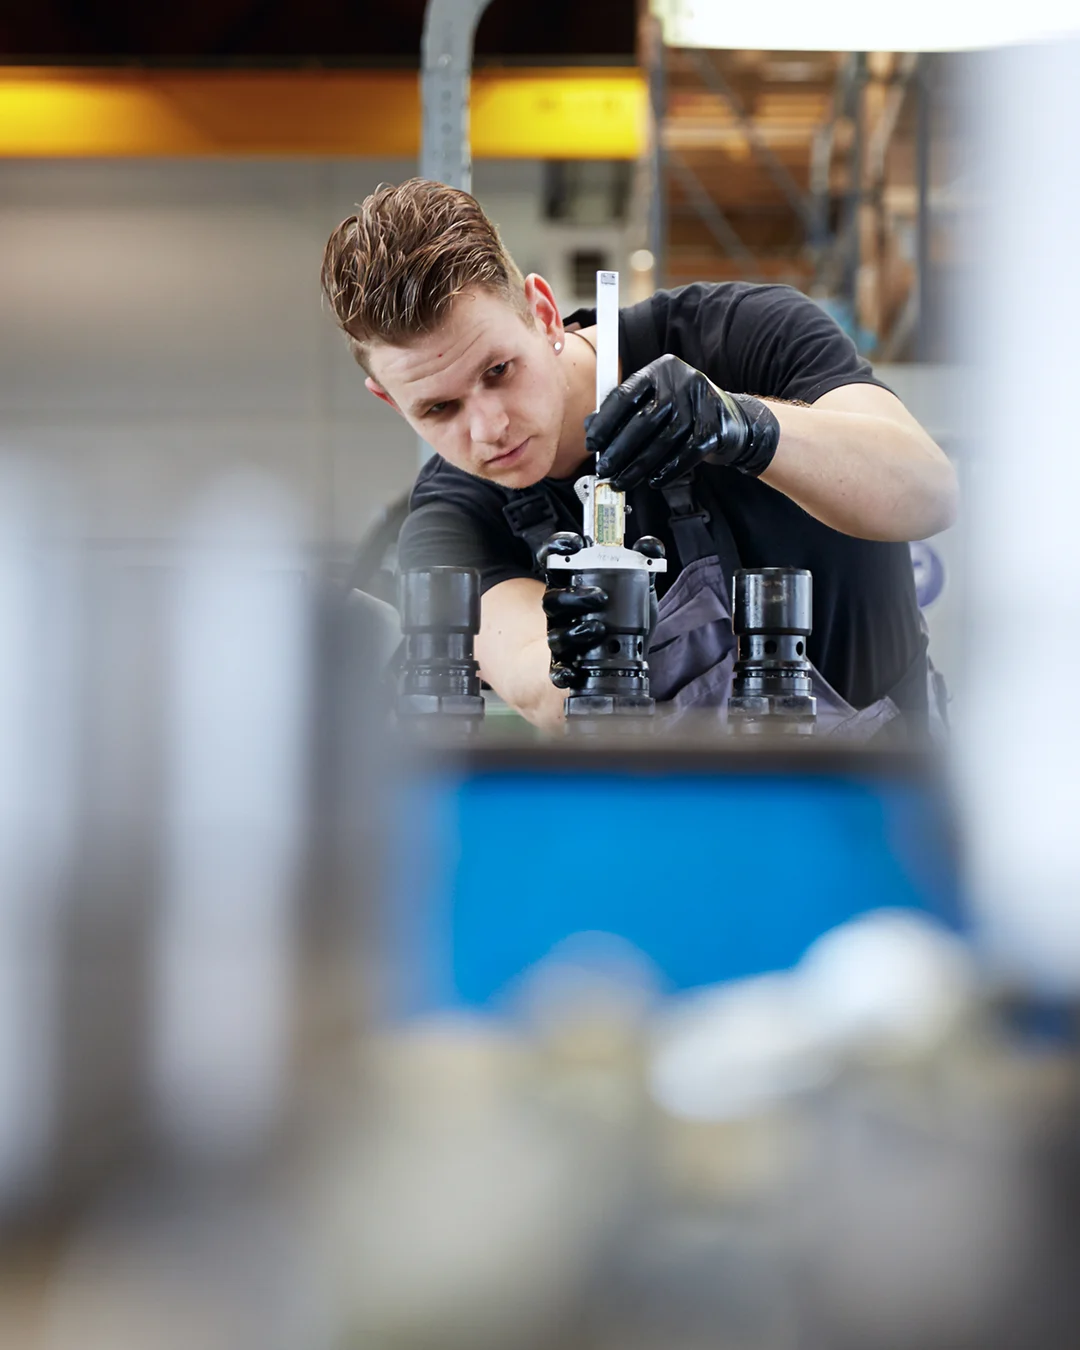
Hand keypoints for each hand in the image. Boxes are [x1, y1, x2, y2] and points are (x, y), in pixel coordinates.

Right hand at [538, 532, 663, 690]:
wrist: (626, 656)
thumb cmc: (625, 616)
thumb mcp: (639, 588)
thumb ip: (645, 564)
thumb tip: (650, 545)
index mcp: (572, 583)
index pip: (554, 558)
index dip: (559, 547)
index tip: (575, 544)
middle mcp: (562, 609)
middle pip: (552, 598)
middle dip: (574, 597)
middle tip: (601, 598)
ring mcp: (560, 636)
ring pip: (554, 633)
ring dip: (574, 631)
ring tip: (598, 629)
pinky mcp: (564, 664)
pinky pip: (556, 669)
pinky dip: (562, 672)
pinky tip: (573, 673)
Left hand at [586, 354, 779, 491]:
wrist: (732, 421)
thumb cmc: (684, 413)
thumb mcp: (654, 404)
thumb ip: (623, 413)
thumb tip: (590, 428)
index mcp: (660, 370)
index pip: (625, 395)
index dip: (605, 423)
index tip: (591, 445)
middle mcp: (682, 380)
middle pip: (644, 420)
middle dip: (620, 450)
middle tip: (605, 470)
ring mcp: (701, 402)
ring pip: (664, 439)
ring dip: (640, 466)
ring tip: (623, 481)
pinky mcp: (716, 426)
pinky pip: (687, 453)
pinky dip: (668, 469)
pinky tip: (654, 479)